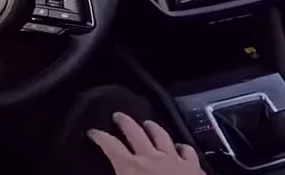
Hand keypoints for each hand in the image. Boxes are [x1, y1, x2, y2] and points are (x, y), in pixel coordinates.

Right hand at [89, 113, 204, 174]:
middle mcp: (150, 158)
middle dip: (125, 122)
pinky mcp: (192, 166)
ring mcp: (173, 159)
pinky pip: (186, 150)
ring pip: (161, 135)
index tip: (92, 132)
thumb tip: (109, 173)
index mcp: (130, 168)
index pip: (110, 146)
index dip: (99, 137)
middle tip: (119, 116)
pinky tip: (179, 146)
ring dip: (152, 127)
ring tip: (147, 123)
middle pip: (135, 132)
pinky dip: (181, 146)